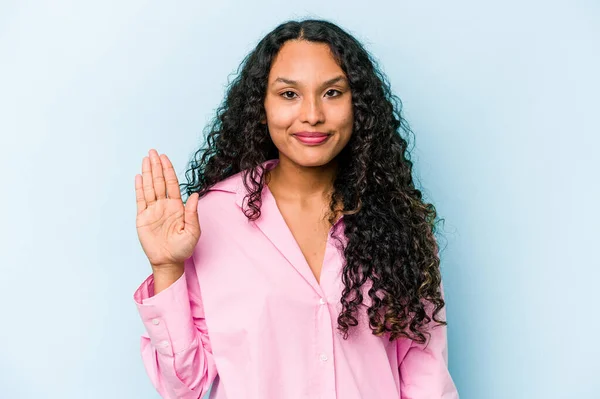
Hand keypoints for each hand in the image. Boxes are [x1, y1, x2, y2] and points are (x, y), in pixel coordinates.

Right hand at [135, 149, 200, 270]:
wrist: (168, 261)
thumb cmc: (183, 248)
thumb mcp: (192, 231)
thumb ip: (192, 213)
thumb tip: (194, 195)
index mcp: (177, 206)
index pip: (172, 184)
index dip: (168, 170)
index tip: (165, 157)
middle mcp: (164, 205)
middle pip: (159, 181)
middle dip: (157, 166)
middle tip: (153, 151)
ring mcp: (153, 210)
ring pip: (149, 187)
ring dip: (148, 173)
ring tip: (146, 159)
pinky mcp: (142, 217)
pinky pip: (140, 200)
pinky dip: (139, 188)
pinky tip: (139, 177)